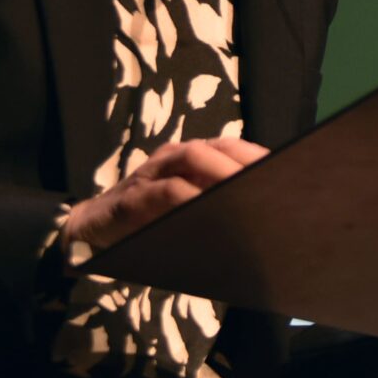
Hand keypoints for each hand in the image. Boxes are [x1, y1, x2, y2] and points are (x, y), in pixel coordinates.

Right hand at [61, 136, 269, 260]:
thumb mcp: (184, 213)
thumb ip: (212, 208)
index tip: (288, 171)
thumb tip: (258, 218)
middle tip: (275, 182)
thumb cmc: (146, 223)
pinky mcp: (134, 196)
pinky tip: (208, 210)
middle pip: (219, 148)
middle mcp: (175, 157)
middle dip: (248, 163)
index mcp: (192, 159)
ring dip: (223, 174)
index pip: (232, 148)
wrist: (89, 230)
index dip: (258, 156)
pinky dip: (190, 198)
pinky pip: (166, 190)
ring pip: (194, 159)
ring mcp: (154, 172)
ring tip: (248, 191)